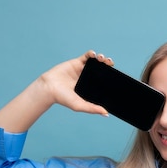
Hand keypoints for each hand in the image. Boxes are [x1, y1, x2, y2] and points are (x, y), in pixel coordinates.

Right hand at [0, 51, 115, 132]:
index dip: (111, 77)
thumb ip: (93, 109)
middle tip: (111, 64)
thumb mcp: (80, 105)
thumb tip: (106, 113)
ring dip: (101, 58)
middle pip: (102, 70)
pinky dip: (91, 54)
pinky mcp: (76, 63)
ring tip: (103, 59)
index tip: (117, 76)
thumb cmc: (63, 98)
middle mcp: (89, 78)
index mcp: (91, 87)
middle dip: (108, 65)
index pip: (105, 81)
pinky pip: (86, 56)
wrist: (49, 88)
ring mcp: (83, 70)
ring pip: (96, 62)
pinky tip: (94, 54)